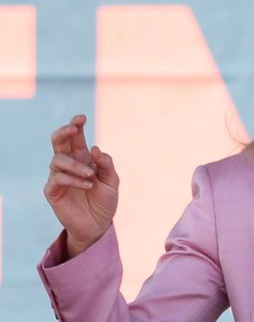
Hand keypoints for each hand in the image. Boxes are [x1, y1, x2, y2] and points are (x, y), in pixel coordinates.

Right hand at [44, 115, 118, 258]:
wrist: (98, 224)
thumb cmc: (104, 200)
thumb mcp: (112, 180)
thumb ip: (106, 164)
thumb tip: (95, 148)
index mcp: (82, 158)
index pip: (75, 137)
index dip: (75, 125)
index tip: (81, 118)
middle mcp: (68, 164)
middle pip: (58, 142)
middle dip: (64, 132)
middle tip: (74, 127)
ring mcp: (59, 176)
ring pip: (58, 160)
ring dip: (76, 165)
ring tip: (92, 175)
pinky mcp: (53, 191)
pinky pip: (58, 179)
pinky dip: (73, 179)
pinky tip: (88, 185)